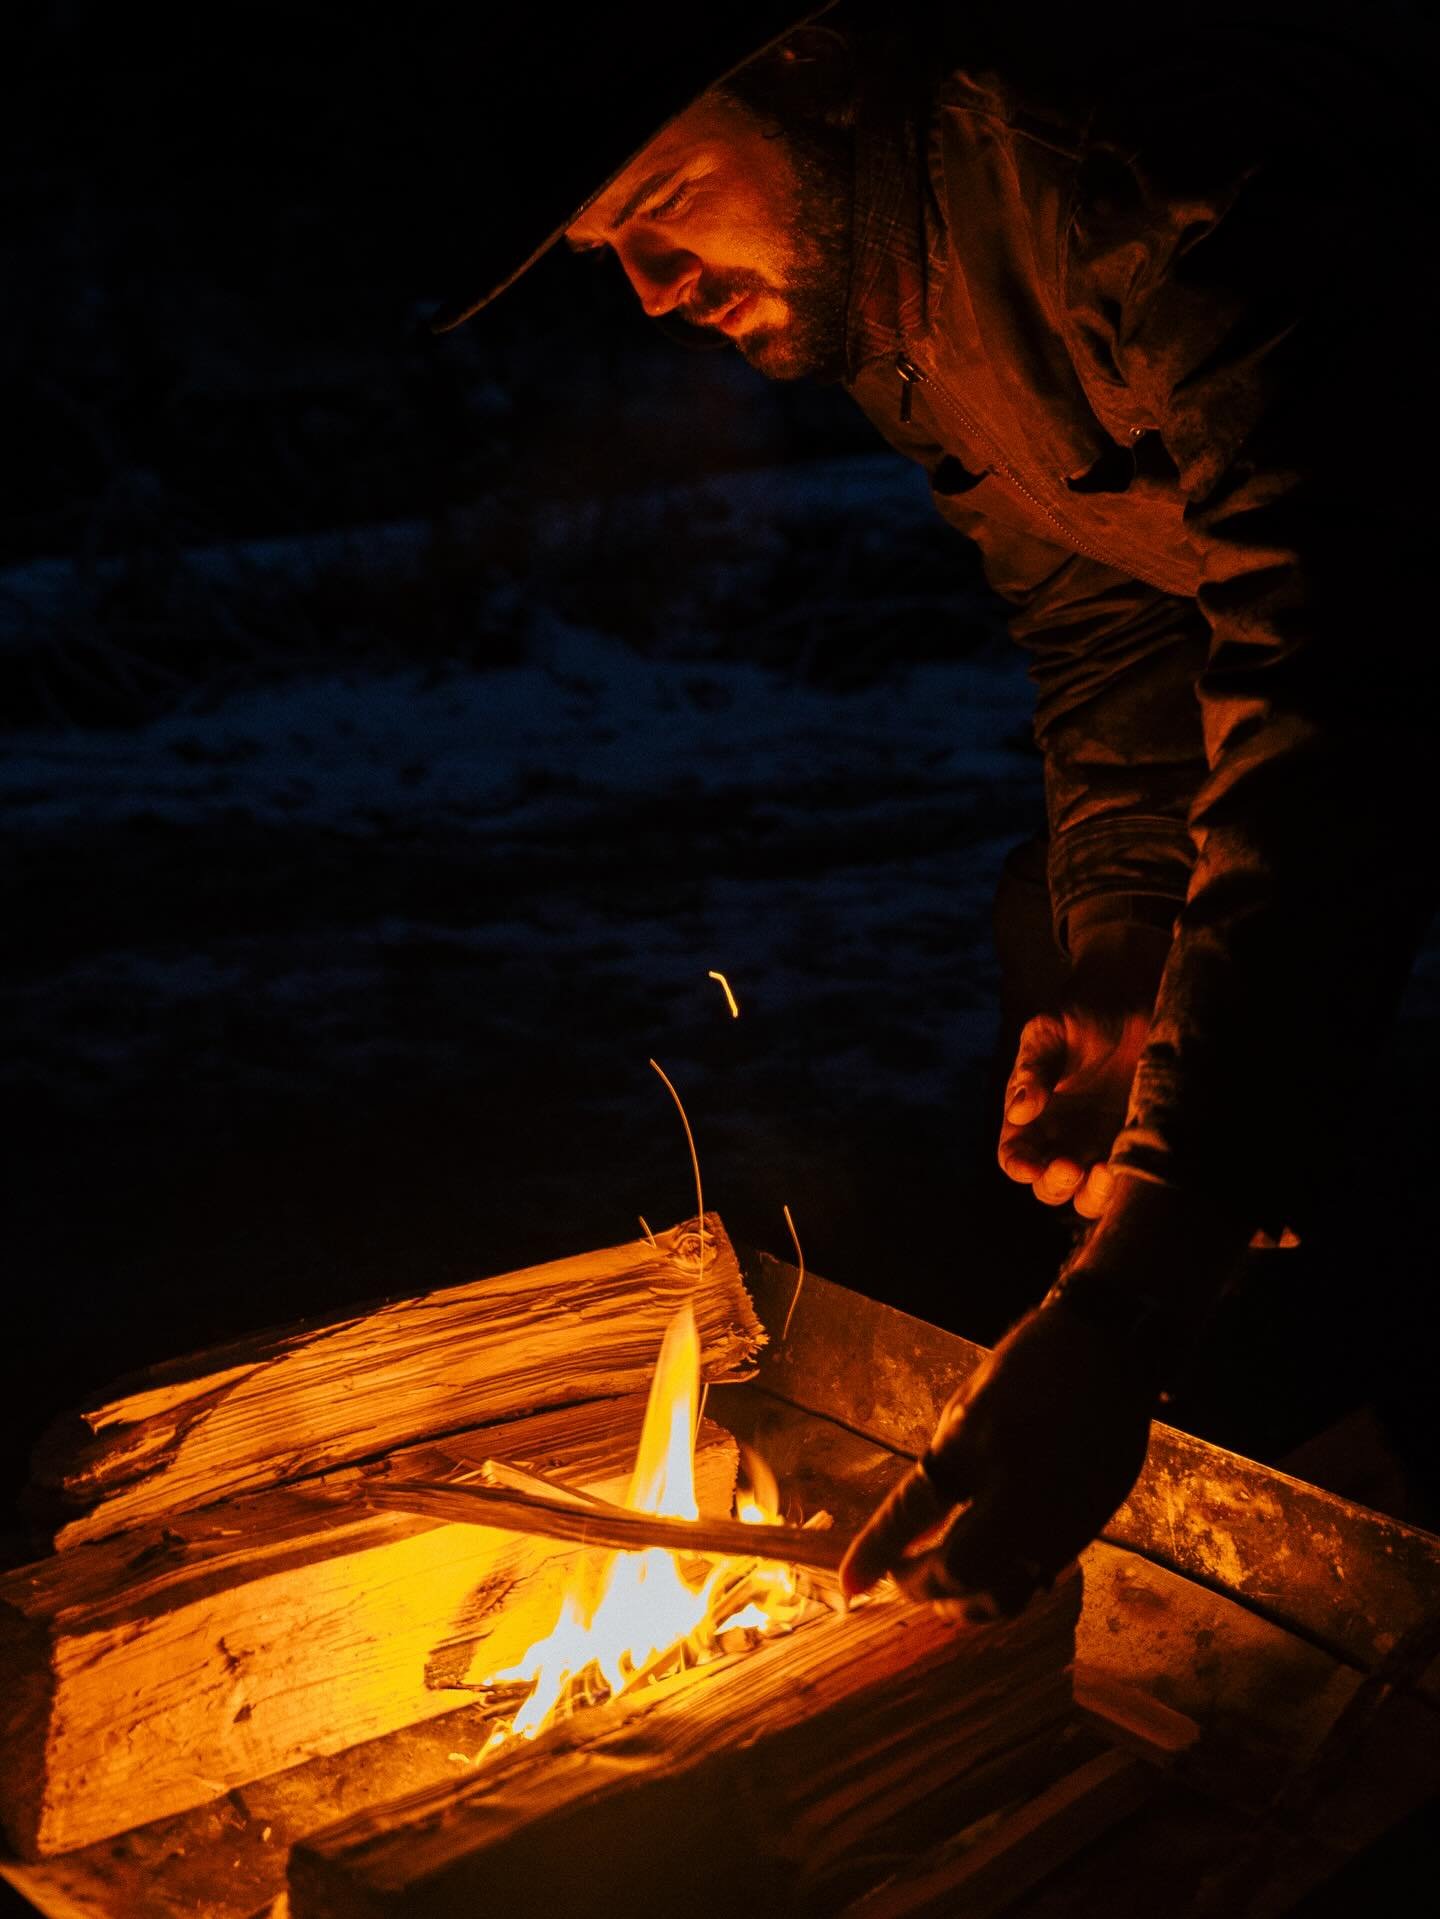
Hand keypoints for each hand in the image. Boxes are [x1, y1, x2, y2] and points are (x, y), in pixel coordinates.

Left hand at [839, 1301, 1155, 1616]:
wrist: (1111, 1352)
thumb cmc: (1029, 1366)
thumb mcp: (969, 1408)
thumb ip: (942, 1472)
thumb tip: (913, 1532)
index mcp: (978, 1440)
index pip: (914, 1510)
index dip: (877, 1550)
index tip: (850, 1584)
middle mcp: (1019, 1485)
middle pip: (962, 1568)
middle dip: (925, 1587)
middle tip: (900, 1582)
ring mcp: (1060, 1513)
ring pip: (1005, 1592)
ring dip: (965, 1604)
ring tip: (940, 1595)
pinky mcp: (1088, 1528)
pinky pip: (1036, 1580)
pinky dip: (1002, 1591)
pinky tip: (983, 1582)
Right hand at [999, 920, 1168, 1218]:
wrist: (1137, 999)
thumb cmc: (1082, 1012)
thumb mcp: (1049, 1031)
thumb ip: (1033, 1067)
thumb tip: (1019, 1109)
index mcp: (1031, 1117)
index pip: (1014, 1156)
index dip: (1020, 1167)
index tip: (1031, 1166)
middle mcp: (1061, 1139)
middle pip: (1048, 1187)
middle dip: (1057, 1184)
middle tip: (1073, 1166)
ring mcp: (1100, 1147)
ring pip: (1087, 1198)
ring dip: (1092, 1196)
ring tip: (1106, 1173)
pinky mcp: (1137, 1146)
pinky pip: (1128, 1182)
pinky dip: (1128, 1185)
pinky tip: (1134, 1163)